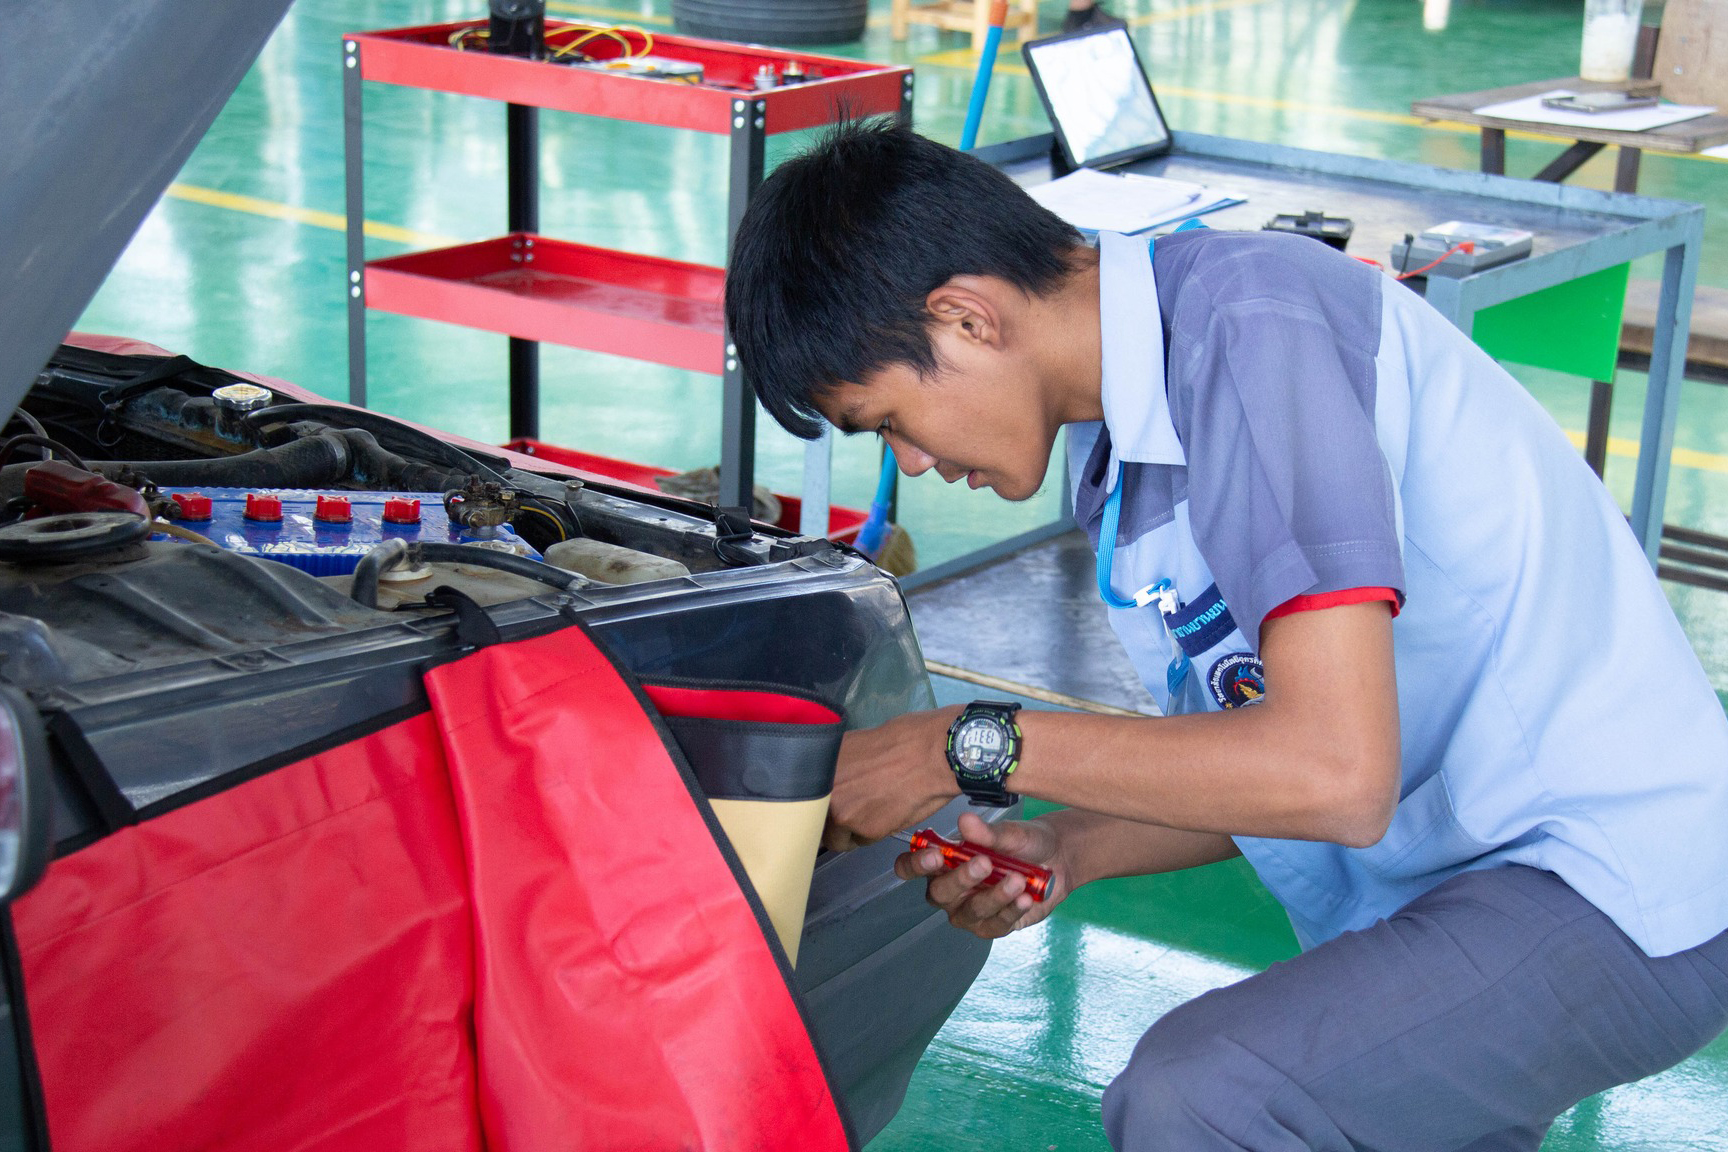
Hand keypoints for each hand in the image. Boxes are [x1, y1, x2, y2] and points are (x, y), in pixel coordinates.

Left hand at [823, 707, 960, 850]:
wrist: (935, 753)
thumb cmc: (904, 739)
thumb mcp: (856, 743)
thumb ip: (837, 766)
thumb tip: (832, 781)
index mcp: (818, 764)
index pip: (803, 799)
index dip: (816, 805)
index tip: (826, 807)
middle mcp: (822, 789)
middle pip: (814, 822)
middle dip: (830, 821)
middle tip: (852, 812)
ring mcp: (841, 811)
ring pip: (836, 838)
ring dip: (850, 833)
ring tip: (872, 815)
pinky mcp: (864, 830)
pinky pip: (860, 842)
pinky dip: (871, 835)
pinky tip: (887, 816)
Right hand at [895, 811, 1073, 938]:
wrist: (1058, 860)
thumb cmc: (1024, 843)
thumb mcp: (1010, 833)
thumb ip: (987, 832)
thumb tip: (965, 820)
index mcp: (943, 862)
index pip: (912, 867)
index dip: (915, 865)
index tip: (935, 856)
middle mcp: (950, 890)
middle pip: (940, 893)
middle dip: (960, 879)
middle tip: (984, 863)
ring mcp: (970, 912)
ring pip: (970, 912)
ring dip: (994, 896)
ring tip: (1018, 880)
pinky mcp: (993, 926)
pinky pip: (996, 925)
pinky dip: (1011, 911)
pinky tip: (1026, 898)